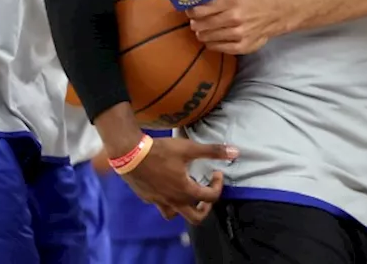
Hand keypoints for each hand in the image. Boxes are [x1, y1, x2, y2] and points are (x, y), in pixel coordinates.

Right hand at [120, 136, 236, 224]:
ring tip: (189, 192)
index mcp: (184, 190)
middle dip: (206, 208)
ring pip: (175, 214)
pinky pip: (162, 205)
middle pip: (195, 217)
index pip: (210, 198)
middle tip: (207, 193)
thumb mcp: (189, 148)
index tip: (217, 172)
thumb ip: (213, 151)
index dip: (219, 186)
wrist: (130, 154)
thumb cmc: (160, 151)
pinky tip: (169, 186)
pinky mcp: (147, 198)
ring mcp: (158, 201)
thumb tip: (236, 152)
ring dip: (186, 207)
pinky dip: (170, 200)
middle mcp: (172, 200)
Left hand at [189, 0, 283, 54]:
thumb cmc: (250, 1)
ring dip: (203, 33)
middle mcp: (234, 17)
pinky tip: (215, 38)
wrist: (274, 13)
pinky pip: (215, 48)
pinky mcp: (241, 46)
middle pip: (200, 25)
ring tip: (206, 30)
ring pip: (206, 37)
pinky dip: (211, 43)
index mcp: (231, 0)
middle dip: (195, 23)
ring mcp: (238, 33)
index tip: (191, 12)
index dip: (191, 11)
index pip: (199, 10)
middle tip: (197, 22)